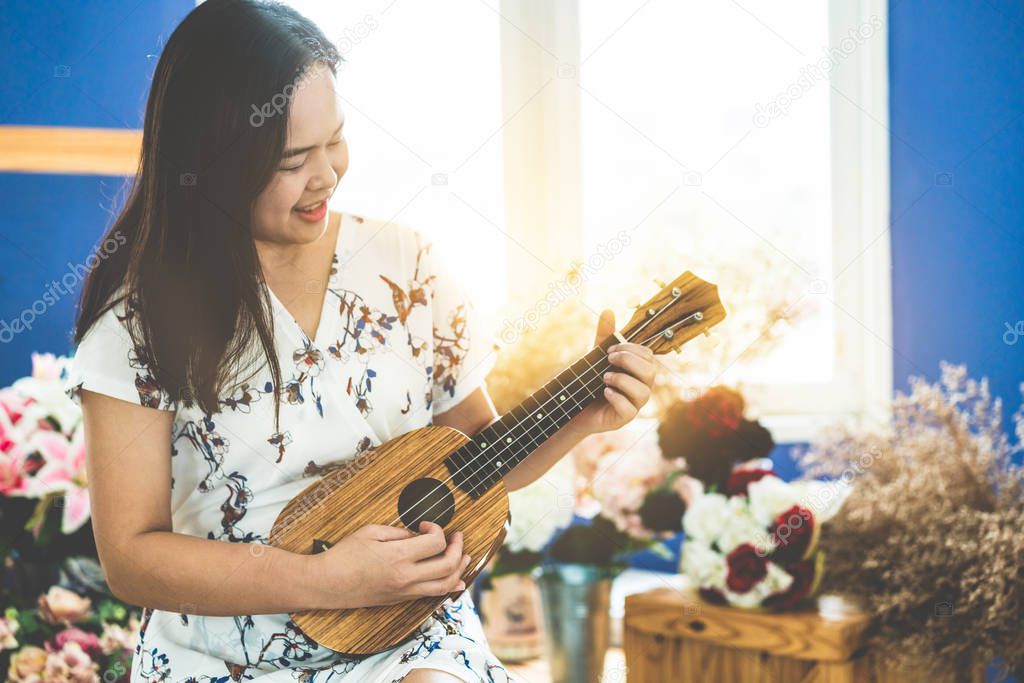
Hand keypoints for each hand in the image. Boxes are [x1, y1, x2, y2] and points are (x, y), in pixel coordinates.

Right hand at [308, 521, 470, 609]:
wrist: (327, 584)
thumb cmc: (344, 555)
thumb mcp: (371, 532)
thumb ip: (399, 532)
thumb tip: (419, 535)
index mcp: (398, 556)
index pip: (436, 542)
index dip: (437, 529)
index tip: (427, 525)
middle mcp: (406, 577)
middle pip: (447, 565)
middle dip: (458, 548)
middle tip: (457, 537)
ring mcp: (404, 591)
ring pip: (444, 584)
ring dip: (459, 569)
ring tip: (465, 557)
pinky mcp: (400, 599)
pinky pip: (431, 595)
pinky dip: (447, 586)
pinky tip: (456, 580)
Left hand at [569, 309, 656, 434]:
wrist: (574, 406)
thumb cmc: (590, 380)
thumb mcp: (596, 356)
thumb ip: (604, 336)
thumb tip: (608, 310)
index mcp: (638, 371)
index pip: (648, 356)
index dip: (631, 350)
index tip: (610, 349)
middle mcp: (641, 387)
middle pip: (651, 371)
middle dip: (629, 361)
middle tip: (608, 359)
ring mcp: (634, 404)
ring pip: (643, 391)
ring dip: (623, 380)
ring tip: (605, 377)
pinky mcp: (624, 418)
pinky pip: (630, 409)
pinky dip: (618, 397)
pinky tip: (605, 391)